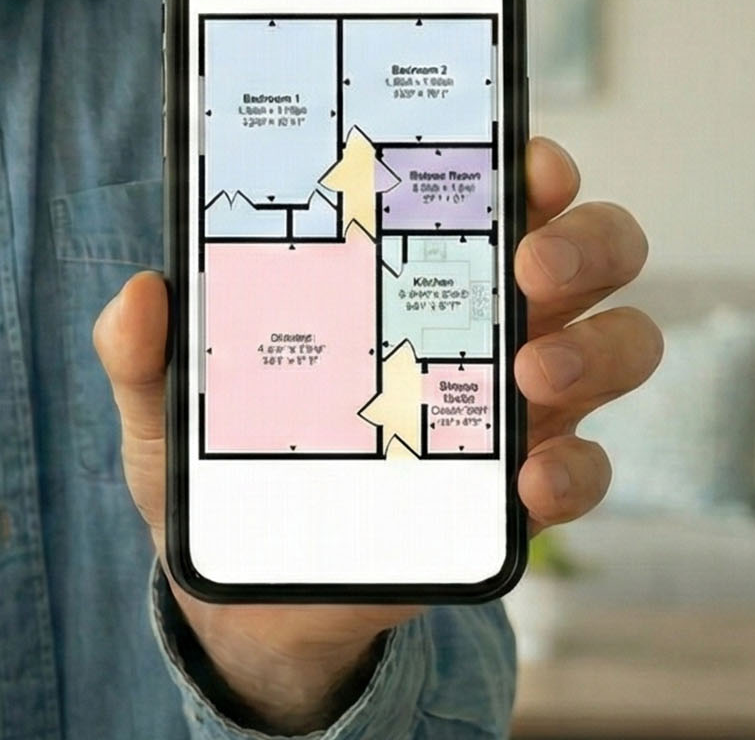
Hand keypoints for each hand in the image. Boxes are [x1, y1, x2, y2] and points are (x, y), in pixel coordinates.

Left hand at [91, 136, 657, 730]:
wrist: (252, 598)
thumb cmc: (225, 463)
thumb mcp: (167, 405)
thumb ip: (141, 351)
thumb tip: (137, 294)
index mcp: (411, 265)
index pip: (496, 186)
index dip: (531, 161)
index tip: (524, 157)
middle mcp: (487, 318)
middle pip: (590, 249)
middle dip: (585, 240)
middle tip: (531, 262)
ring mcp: (515, 406)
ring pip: (617, 344)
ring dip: (595, 348)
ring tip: (534, 372)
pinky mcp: (519, 495)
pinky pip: (586, 470)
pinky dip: (575, 470)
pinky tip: (532, 478)